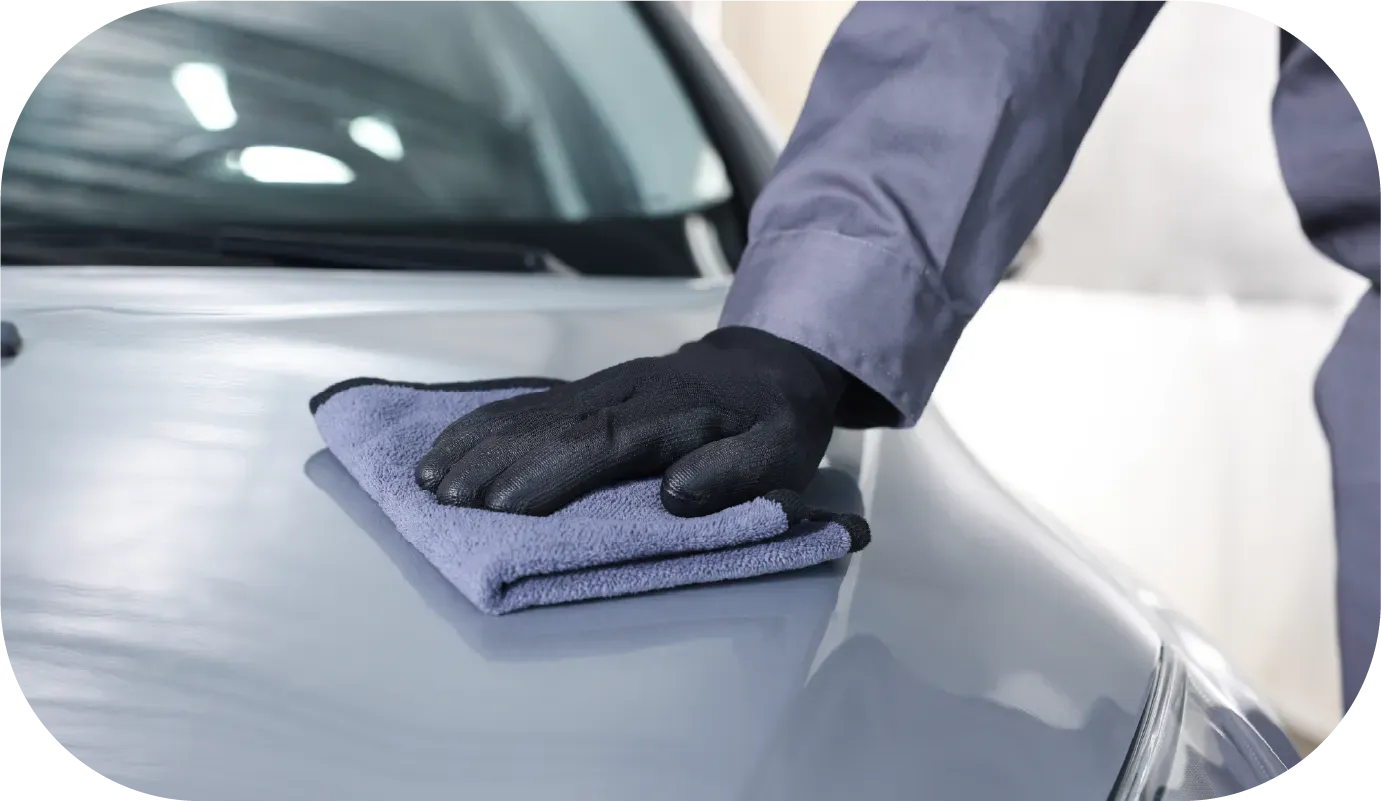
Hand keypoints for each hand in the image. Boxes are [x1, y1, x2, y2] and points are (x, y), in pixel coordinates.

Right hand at [415, 326, 847, 515]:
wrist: (770, 361)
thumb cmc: (775, 419)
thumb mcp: (781, 451)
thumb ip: (733, 473)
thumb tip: (675, 494)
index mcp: (672, 412)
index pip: (602, 443)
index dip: (549, 474)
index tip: (502, 506)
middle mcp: (626, 393)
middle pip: (551, 428)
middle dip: (494, 463)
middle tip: (445, 501)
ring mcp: (602, 387)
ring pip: (530, 414)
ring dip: (478, 444)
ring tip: (429, 479)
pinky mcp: (588, 391)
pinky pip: (529, 405)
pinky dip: (485, 424)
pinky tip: (448, 445)